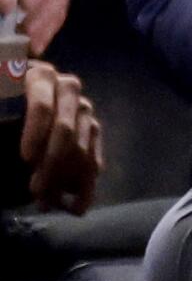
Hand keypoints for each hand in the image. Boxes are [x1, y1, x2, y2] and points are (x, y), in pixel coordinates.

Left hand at [19, 62, 100, 213]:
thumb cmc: (4, 106)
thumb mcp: (1, 103)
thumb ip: (5, 109)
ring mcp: (84, 112)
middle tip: (36, 190)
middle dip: (51, 165)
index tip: (25, 159)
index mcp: (40, 76)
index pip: (43, 106)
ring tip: (47, 203)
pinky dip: (85, 187)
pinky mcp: (93, 134)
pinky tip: (71, 205)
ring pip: (83, 151)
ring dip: (65, 181)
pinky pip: (94, 163)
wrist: (9, 106)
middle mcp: (68, 89)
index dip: (35, 134)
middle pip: (66, 132)